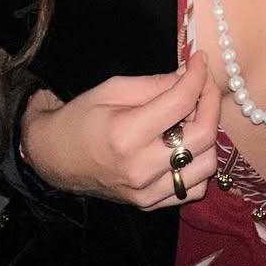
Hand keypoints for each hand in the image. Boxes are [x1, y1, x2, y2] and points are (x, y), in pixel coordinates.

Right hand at [19, 52, 219, 209]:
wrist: (54, 158)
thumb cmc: (80, 118)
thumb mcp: (112, 89)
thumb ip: (155, 84)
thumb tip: (191, 74)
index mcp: (126, 134)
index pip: (181, 103)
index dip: (198, 77)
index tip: (201, 60)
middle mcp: (140, 168)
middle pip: (203, 136)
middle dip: (211, 103)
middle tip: (204, 85)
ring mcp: (147, 192)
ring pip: (206, 165)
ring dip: (209, 135)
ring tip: (194, 116)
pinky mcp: (150, 205)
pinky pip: (194, 188)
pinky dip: (199, 164)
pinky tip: (186, 145)